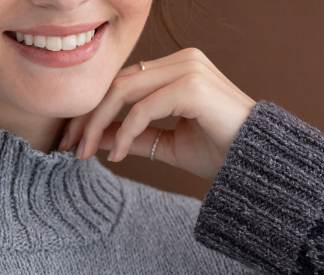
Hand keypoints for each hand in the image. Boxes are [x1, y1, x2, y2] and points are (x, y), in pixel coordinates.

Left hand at [57, 47, 255, 180]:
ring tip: (83, 152)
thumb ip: (135, 138)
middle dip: (88, 116)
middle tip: (68, 146)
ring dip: (98, 124)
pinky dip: (125, 133)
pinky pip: (144, 109)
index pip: (123, 83)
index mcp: (176, 69)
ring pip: (125, 91)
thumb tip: (97, 140)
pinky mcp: (191, 85)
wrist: (255, 164)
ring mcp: (187, 69)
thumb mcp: (167, 146)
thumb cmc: (218, 153)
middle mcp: (181, 61)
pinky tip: (116, 156)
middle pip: (118, 83)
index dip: (94, 110)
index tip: (74, 140)